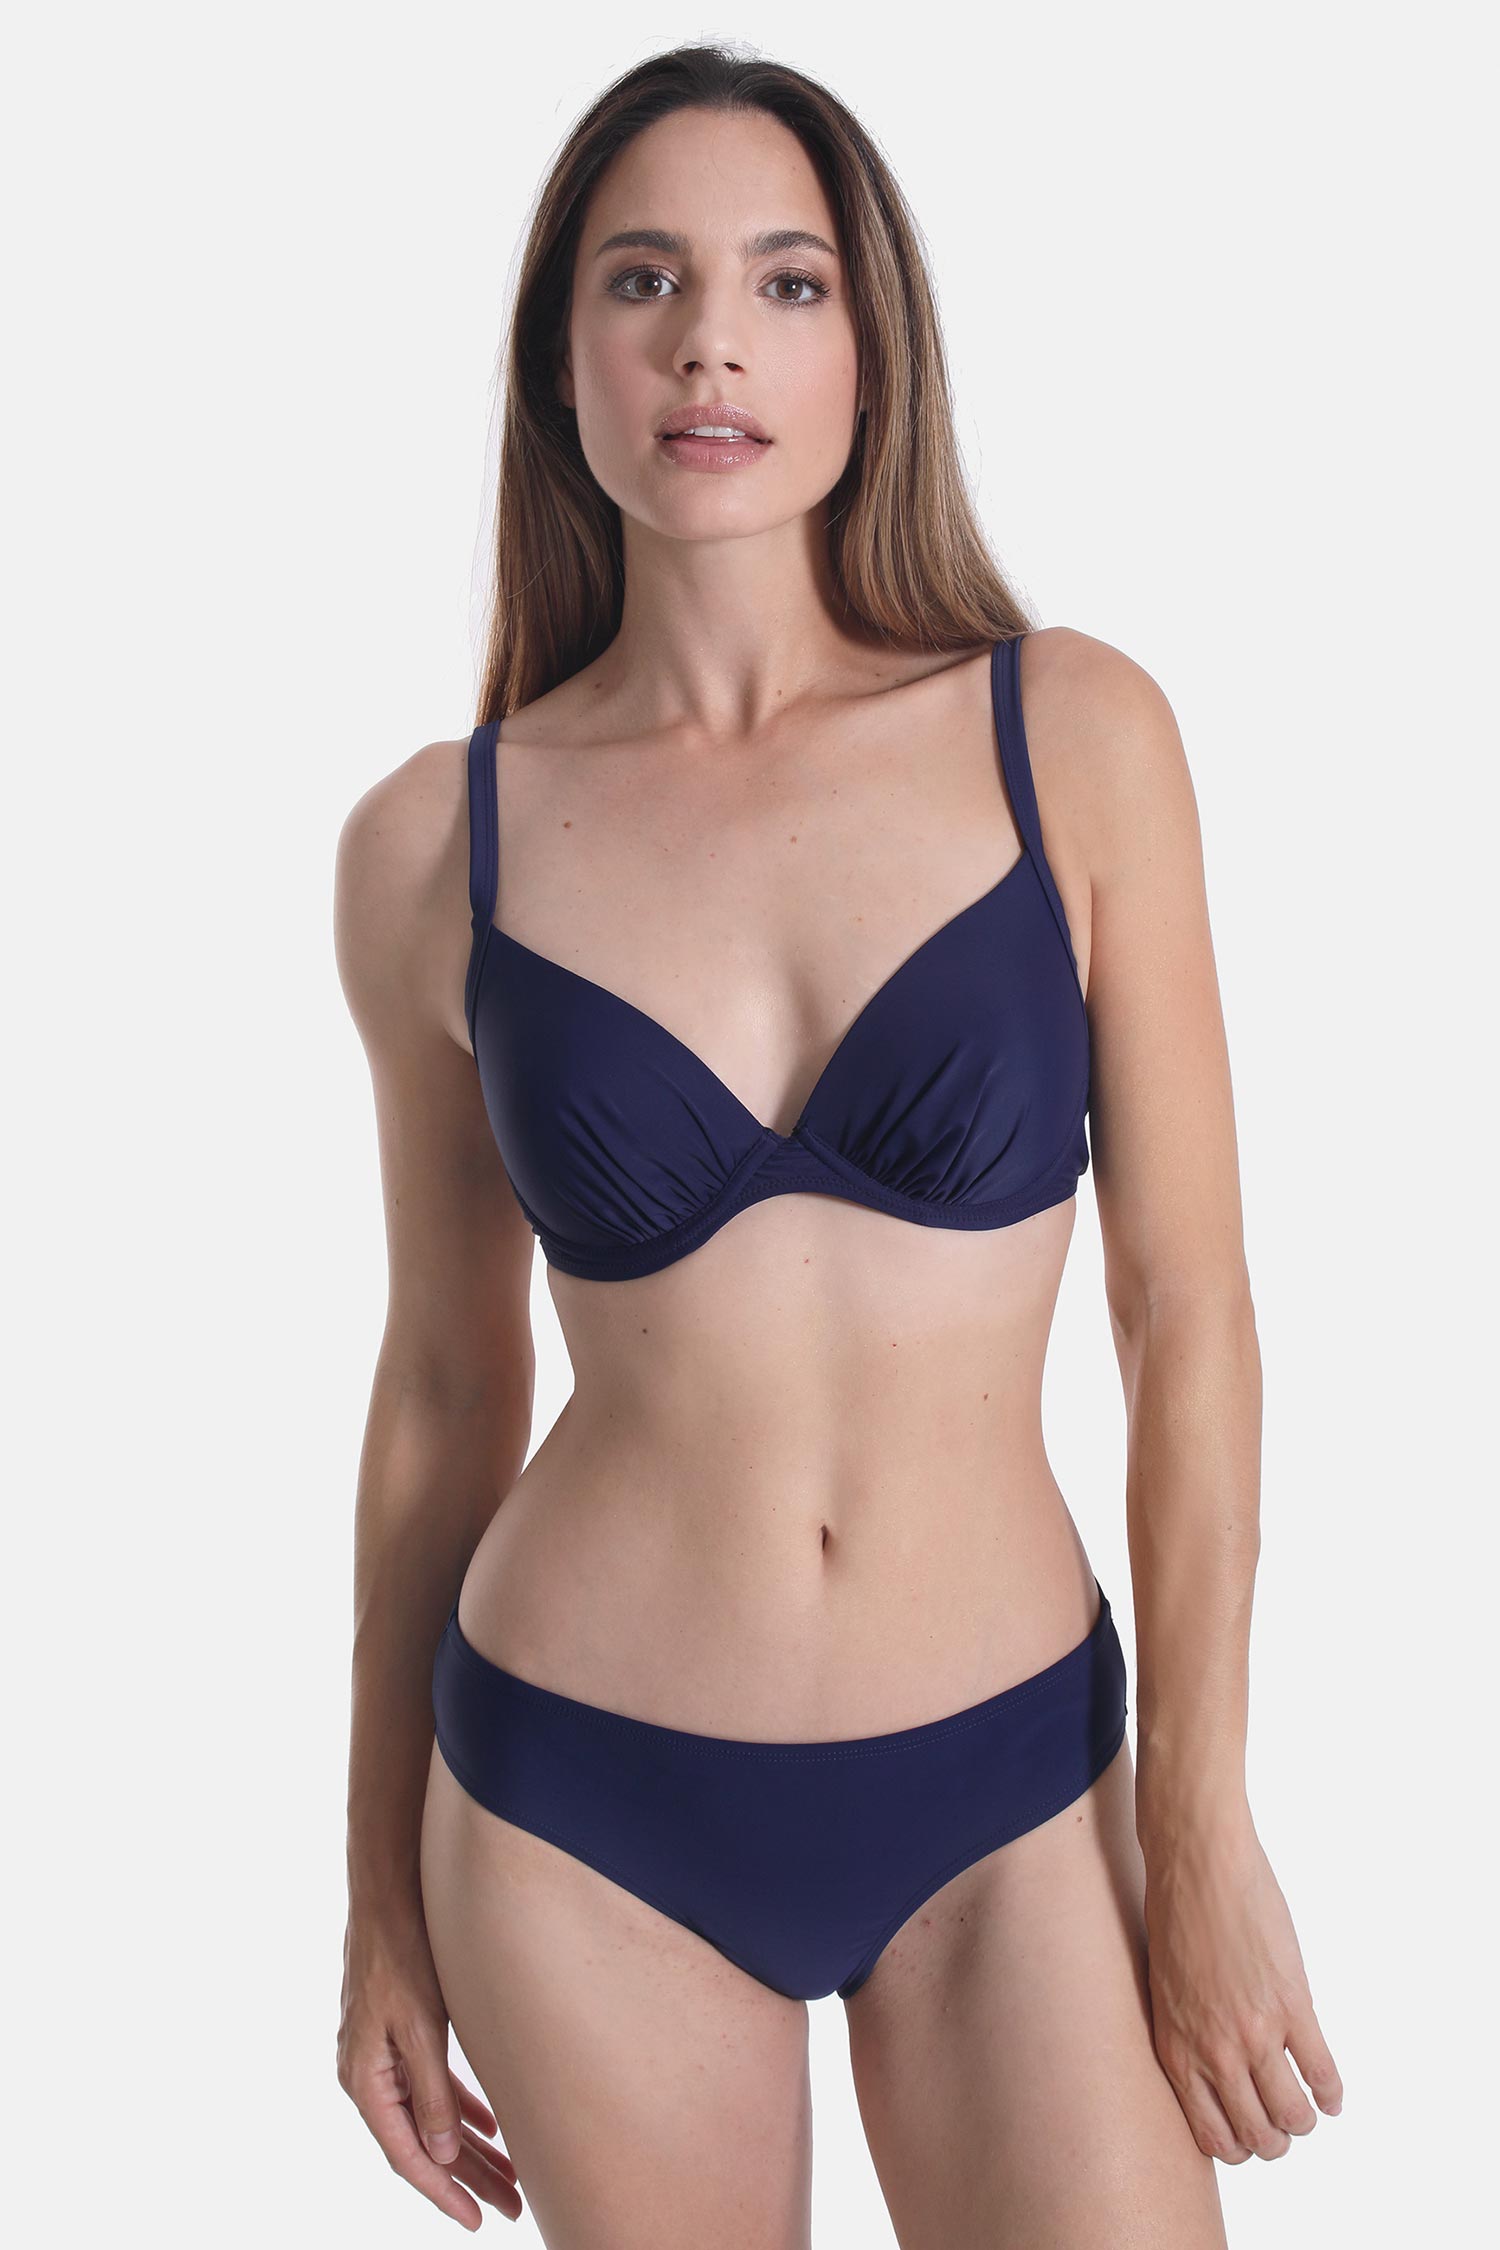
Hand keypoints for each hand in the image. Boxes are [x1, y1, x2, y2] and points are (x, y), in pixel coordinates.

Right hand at [338, 1902, 523, 2227]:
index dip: (444, 2192)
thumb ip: (432, 2092)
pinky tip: (490, 2129)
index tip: (478, 2220)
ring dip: (469, 2149)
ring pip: (430, 2118)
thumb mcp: (422, 2026)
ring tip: (510, 2178)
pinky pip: (430, 2088)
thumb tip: (444, 2154)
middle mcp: (368, 2075)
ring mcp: (381, 2056)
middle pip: (422, 2143)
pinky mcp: (399, 2036)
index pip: (407, 2155)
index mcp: (365, 2080)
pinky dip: (460, 2110)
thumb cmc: (402, 1952)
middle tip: (510, 2208)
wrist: (387, 1893)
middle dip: (467, 2178)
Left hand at [1141, 1802, 1342, 2163]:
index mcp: (1178, 2050)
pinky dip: (1332, 2093)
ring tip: (1307, 2111)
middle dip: (1274, 2140)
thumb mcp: (1168, 1989)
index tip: (1248, 2134)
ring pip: (1292, 2115)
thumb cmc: (1176, 1914)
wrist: (1198, 1864)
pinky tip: (1331, 2093)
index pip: (1212, 2136)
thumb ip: (1193, 2034)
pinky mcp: (1292, 2007)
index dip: (1237, 2146)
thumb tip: (1225, 2065)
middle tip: (1282, 2125)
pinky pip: (1322, 2073)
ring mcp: (1255, 2033)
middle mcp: (1215, 2053)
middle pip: (1257, 2136)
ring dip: (1303, 2121)